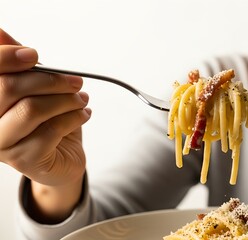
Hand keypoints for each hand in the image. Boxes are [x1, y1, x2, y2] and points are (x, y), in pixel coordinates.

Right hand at [0, 28, 91, 221]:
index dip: (6, 58)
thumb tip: (1, 33)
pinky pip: (52, 130)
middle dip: (49, 80)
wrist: (62, 160)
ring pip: (31, 109)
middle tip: (75, 81)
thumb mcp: (35, 90)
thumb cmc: (48, 123)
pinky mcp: (25, 160)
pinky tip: (83, 115)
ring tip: (81, 99)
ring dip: (66, 100)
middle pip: (10, 88)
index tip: (34, 55)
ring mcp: (3, 144)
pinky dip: (75, 117)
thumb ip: (19, 66)